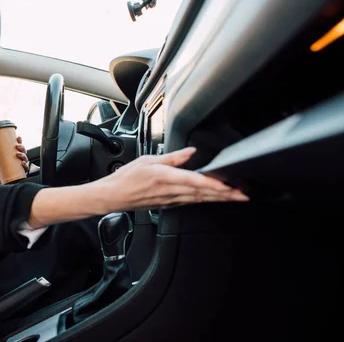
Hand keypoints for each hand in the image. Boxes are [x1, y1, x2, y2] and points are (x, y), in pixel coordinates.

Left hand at [0, 136, 28, 185]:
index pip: (17, 147)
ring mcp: (19, 167)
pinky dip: (25, 165)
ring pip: (26, 159)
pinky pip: (26, 169)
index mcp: (12, 156)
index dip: (19, 142)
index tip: (18, 138)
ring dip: (23, 155)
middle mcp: (17, 161)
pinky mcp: (20, 174)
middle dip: (22, 147)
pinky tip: (22, 163)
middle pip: (23, 152)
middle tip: (17, 146)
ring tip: (18, 154)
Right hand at [103, 147, 247, 208]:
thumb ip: (171, 157)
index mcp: (165, 177)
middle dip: (225, 195)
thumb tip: (190, 152)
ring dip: (219, 199)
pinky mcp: (168, 205)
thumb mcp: (147, 160)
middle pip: (203, 194)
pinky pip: (191, 203)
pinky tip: (214, 200)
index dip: (214, 186)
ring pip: (200, 200)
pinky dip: (205, 201)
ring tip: (235, 197)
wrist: (113, 196)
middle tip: (244, 195)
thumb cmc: (125, 178)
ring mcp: (170, 201)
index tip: (229, 187)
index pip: (194, 182)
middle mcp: (170, 191)